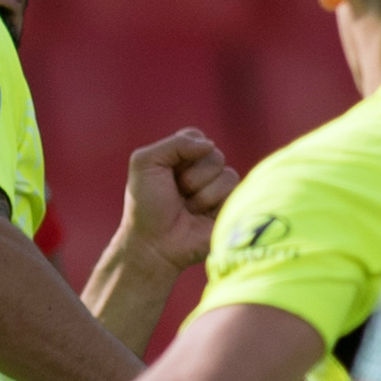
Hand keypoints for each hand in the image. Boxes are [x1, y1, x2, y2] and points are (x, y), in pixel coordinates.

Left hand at [113, 129, 238, 273]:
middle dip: (191, 176)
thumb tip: (210, 145)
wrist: (154, 243)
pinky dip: (213, 202)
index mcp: (182, 156)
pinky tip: (201, 216)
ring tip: (188, 209)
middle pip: (213, 154)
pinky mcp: (231, 205)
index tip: (165, 172)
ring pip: (225, 172)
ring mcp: (218, 188)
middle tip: (177, 194)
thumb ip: (175, 144)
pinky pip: (234, 190)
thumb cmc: (146, 205)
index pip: (194, 137)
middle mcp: (202, 169)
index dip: (180, 153)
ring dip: (201, 193)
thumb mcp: (145, 163)